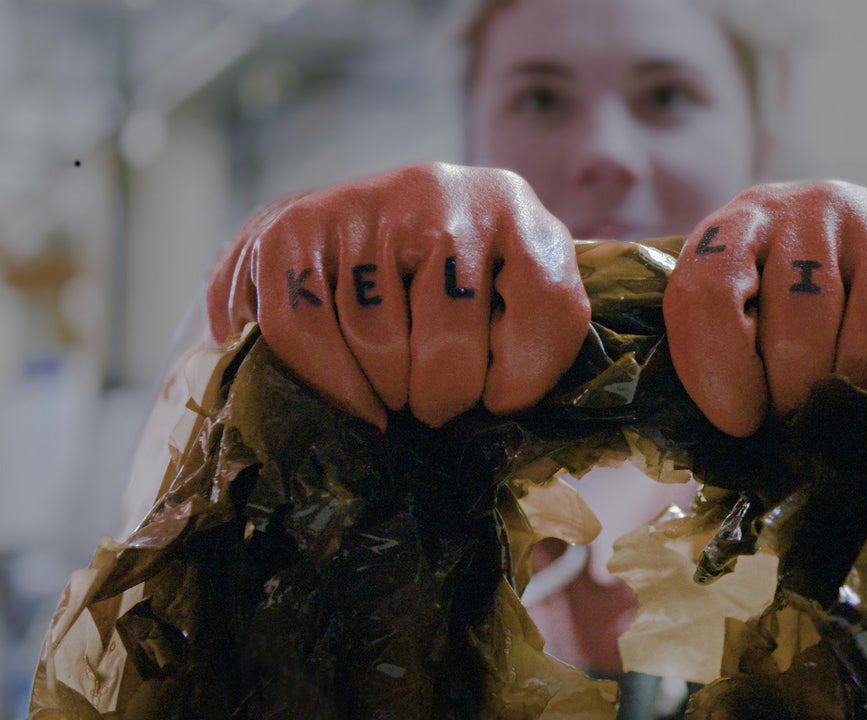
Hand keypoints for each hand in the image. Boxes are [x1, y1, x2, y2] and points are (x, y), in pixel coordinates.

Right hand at [207, 162, 590, 428]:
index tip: (499, 398)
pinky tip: (355, 400)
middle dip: (445, 398)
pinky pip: (304, 332)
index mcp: (514, 209)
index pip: (548, 302)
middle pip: (453, 340)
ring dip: (389, 394)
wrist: (347, 236)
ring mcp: (365, 202)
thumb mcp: (512, 297)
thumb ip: (533, 335)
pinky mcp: (295, 227)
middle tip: (436, 406)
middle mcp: (442, 191)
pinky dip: (333, 384)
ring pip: (380, 344)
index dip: (525, 377)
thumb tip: (507, 406)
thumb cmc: (448, 289)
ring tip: (395, 391)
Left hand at [664, 181, 866, 436]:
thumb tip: (737, 424)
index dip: (719, 368)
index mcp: (747, 220)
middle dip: (794, 396)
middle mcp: (818, 209)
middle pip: (799, 324)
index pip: (711, 290)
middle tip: (795, 423)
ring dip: (852, 405)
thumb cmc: (794, 292)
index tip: (739, 420)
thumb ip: (716, 344)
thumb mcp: (739, 302)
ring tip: (837, 424)